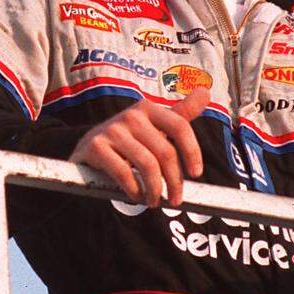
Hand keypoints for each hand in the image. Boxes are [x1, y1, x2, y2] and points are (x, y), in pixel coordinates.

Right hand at [69, 87, 208, 206]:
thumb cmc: (129, 139)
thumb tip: (206, 92)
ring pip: (147, 165)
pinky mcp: (97, 146)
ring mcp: (113, 130)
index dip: (192, 151)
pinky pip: (124, 172)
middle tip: (175, 199)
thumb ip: (180, 113)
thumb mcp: (154, 125)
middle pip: (165, 152)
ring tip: (154, 201)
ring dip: (154, 190)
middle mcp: (131, 115)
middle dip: (174, 181)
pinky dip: (134, 190)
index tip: (196, 174)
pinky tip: (136, 196)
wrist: (88, 147)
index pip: (180, 126)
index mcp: (148, 108)